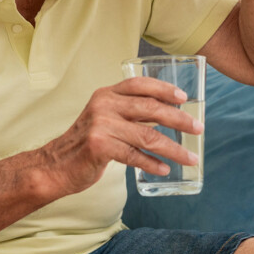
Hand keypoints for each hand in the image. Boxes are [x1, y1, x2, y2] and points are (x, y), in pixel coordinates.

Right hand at [42, 76, 203, 193]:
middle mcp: (103, 106)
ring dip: (174, 149)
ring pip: (147, 136)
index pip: (139, 84)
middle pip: (150, 108)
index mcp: (106, 94)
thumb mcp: (104, 118)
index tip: (183, 98)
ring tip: (191, 158)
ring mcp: (101, 126)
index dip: (163, 88)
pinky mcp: (99, 147)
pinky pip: (134, 156)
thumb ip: (129, 113)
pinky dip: (152, 164)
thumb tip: (168, 115)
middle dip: (179, 119)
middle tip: (198, 128)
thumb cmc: (86, 143)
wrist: (55, 166)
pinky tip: (165, 169)